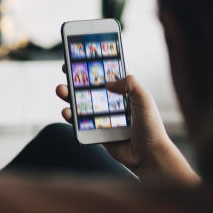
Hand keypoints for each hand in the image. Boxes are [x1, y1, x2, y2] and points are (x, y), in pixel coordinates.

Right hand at [56, 65, 198, 184]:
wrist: (149, 156)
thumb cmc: (151, 127)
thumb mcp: (144, 99)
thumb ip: (129, 84)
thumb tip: (107, 82)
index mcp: (124, 92)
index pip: (106, 74)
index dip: (93, 65)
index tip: (79, 56)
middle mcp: (112, 103)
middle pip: (90, 87)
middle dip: (76, 79)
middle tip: (66, 71)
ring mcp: (103, 118)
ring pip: (81, 104)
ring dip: (69, 96)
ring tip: (61, 90)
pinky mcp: (97, 132)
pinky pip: (80, 123)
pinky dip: (70, 117)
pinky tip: (66, 112)